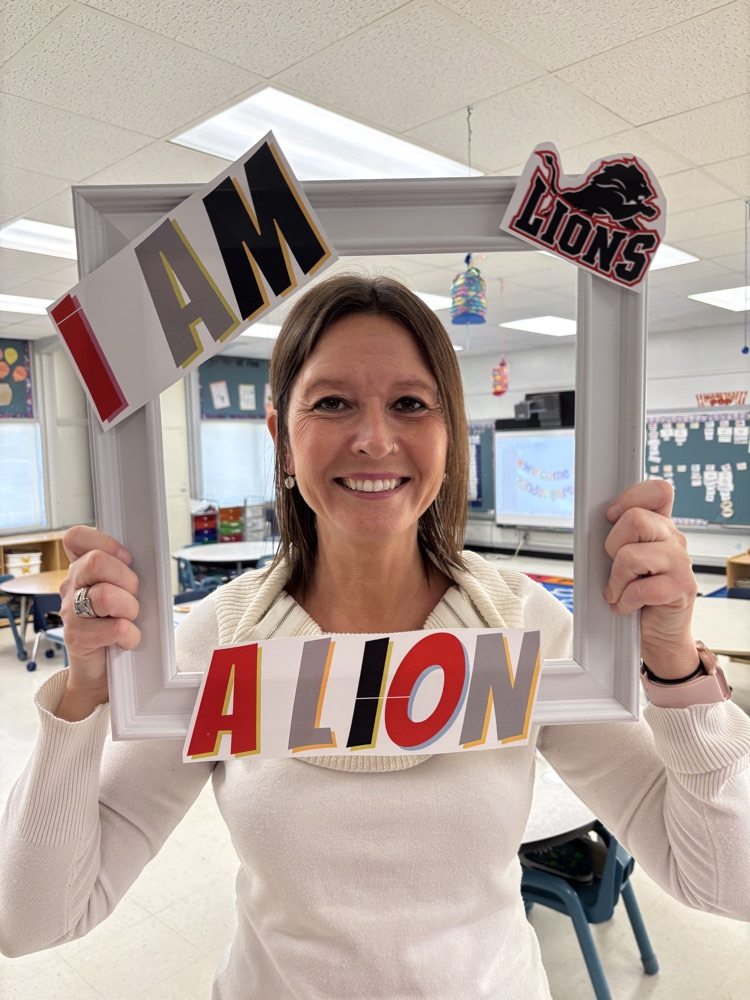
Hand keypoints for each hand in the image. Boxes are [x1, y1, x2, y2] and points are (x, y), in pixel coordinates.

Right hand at [57, 526, 140, 719]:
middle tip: (132, 595)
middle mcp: (71, 586)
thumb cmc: (118, 623)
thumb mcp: (124, 591)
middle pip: (95, 562)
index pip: (76, 538)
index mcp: (82, 569)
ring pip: (104, 595)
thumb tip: (150, 560)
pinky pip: (114, 628)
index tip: (126, 559)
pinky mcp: (77, 637)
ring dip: (129, 608)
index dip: (105, 543)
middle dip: (126, 579)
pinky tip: (127, 639)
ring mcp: (71, 612)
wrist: (104, 670)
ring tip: (130, 618)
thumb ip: (127, 572)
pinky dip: (130, 635)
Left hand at [603, 479, 697, 679]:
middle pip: (635, 520)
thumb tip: (591, 525)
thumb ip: (618, 538)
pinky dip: (624, 602)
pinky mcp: (681, 589)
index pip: (658, 491)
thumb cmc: (637, 594)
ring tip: (620, 591)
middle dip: (612, 546)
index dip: (631, 497)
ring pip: (630, 555)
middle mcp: (674, 540)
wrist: (658, 634)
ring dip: (616, 580)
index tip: (611, 516)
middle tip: (615, 566)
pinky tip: (628, 606)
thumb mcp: (623, 561)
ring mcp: (681, 563)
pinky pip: (639, 589)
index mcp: (661, 527)